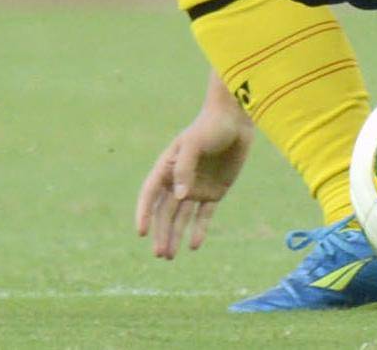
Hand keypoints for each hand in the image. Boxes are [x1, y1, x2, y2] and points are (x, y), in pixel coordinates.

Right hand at [135, 108, 252, 259]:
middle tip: (160, 254)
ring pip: (181, 217)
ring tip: (170, 256)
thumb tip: (179, 197)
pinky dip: (198, 230)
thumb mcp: (194, 143)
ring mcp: (196, 187)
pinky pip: (203, 215)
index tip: (141, 232)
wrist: (236, 120)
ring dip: (175, 235)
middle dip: (161, 233)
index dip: (143, 212)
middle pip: (165, 211)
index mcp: (167, 166)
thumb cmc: (210, 126)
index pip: (150, 193)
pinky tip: (194, 245)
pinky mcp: (214, 192)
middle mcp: (179, 180)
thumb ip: (184, 168)